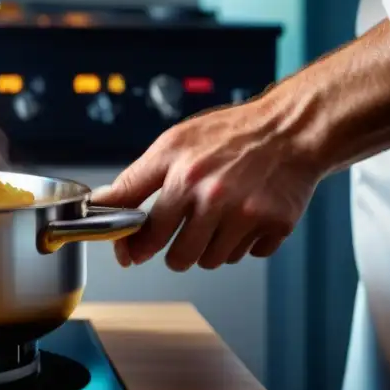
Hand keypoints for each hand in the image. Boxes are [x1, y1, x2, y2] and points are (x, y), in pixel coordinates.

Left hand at [92, 97, 323, 270]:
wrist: (289, 129)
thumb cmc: (227, 133)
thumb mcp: (171, 145)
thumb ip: (134, 180)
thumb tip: (99, 204)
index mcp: (184, 175)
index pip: (148, 230)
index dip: (134, 246)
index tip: (130, 252)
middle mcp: (214, 197)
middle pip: (180, 257)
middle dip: (174, 253)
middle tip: (179, 237)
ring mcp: (247, 214)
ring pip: (213, 260)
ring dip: (209, 248)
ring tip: (216, 218)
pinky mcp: (276, 225)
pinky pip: (247, 255)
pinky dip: (243, 243)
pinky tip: (245, 216)